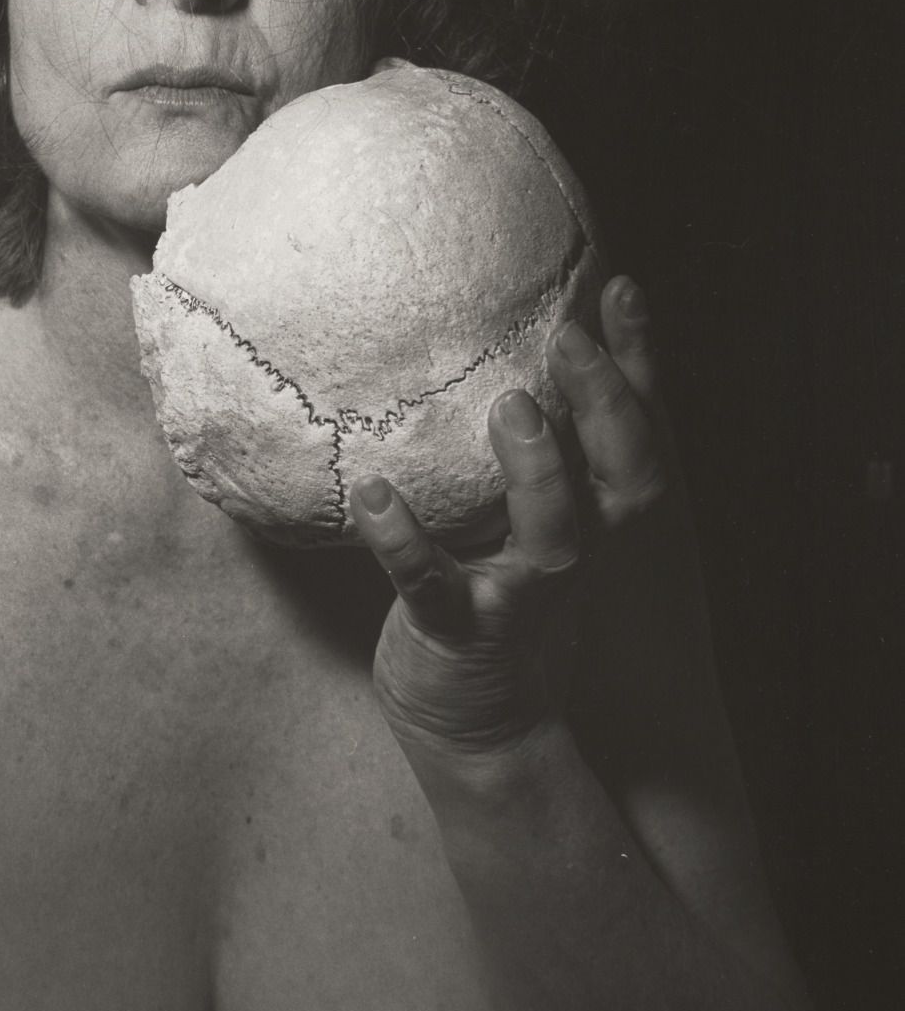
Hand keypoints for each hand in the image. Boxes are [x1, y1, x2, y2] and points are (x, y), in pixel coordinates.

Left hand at [349, 275, 669, 764]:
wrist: (478, 721)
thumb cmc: (495, 591)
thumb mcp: (527, 521)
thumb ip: (529, 452)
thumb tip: (506, 352)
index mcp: (594, 519)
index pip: (636, 433)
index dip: (638, 365)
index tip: (620, 289)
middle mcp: (576, 553)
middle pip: (625, 478)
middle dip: (607, 406)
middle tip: (570, 337)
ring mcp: (520, 593)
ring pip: (554, 535)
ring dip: (537, 469)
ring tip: (510, 405)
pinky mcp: (458, 628)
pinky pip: (432, 585)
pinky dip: (403, 541)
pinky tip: (371, 494)